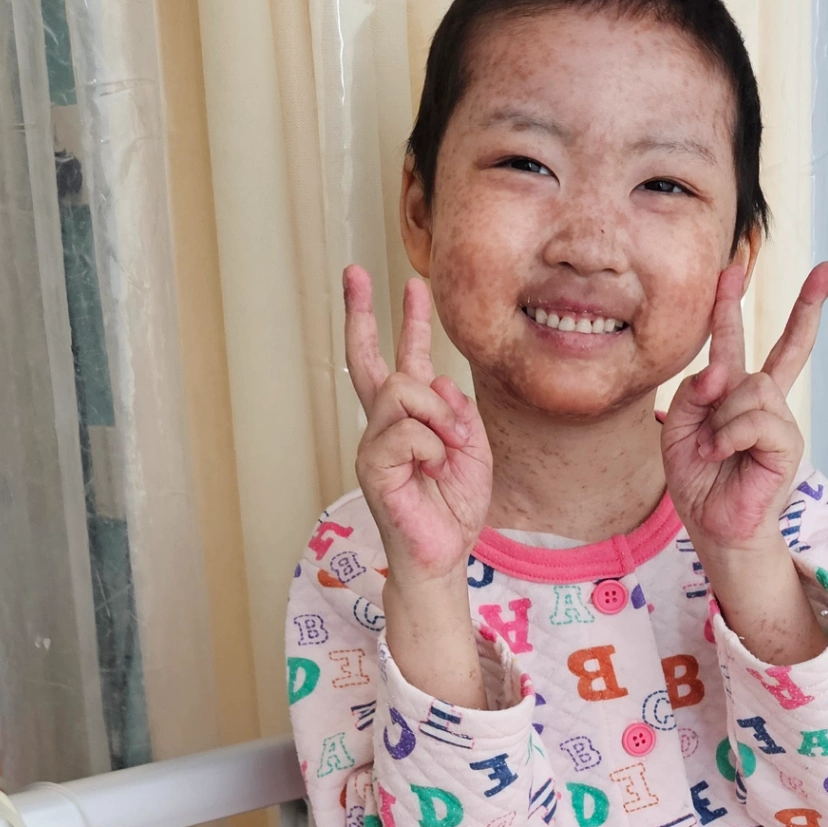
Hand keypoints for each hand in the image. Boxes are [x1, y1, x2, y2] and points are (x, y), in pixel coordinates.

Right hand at [345, 266, 492, 582]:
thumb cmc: (453, 506)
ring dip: (438, 416)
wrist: (443, 555)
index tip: (409, 283)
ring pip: (402, 390)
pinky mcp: (372, 466)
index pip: (403, 359)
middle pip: (368, 358)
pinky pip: (407, 431)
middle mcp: (385, 424)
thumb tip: (437, 385)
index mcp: (411, 417)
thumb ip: (457, 412)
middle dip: (362, 311)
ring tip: (451, 448)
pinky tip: (435, 468)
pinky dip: (433, 446)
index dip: (405, 321)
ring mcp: (374, 443)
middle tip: (353, 272)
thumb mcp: (474, 448)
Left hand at [663, 260, 827, 553]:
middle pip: (790, 347)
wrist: (714, 527)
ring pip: (752, 387)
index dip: (732, 305)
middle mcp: (763, 402)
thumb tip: (721, 372)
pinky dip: (730, 435)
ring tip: (715, 449)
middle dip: (809, 306)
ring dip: (722, 418)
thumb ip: (694, 394)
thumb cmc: (699, 481)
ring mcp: (779, 421)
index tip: (735, 268)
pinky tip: (723, 455)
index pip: (737, 341)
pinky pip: (756, 418)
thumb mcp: (678, 430)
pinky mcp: (787, 443)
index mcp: (734, 394)